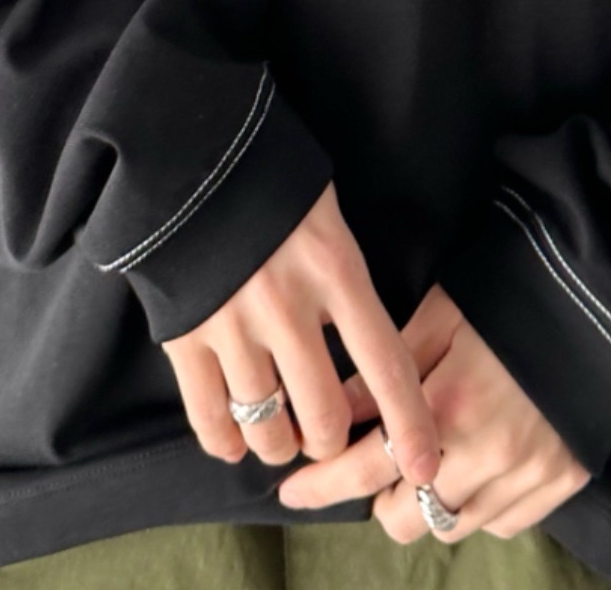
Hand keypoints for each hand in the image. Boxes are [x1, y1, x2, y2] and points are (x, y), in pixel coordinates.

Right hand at [160, 181, 442, 489]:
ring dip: (279, 444)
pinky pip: (208, 416)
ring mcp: (232, 325)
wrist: (192, 145)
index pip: (386, 364)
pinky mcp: (183, 334)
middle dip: (330, 441)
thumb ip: (345, 283)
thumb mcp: (329, 218)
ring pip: (266, 426)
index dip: (408, 423)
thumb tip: (367, 348)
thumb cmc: (272, 177)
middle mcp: (287, 307)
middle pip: (322, 415)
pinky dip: (225, 441)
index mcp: (336, 272)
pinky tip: (234, 440)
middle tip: (325, 433)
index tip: (426, 466)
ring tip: (281, 437)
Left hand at [275, 281, 590, 542]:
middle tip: (377, 459)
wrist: (602, 301)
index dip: (322, 483)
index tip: (292, 490)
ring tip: (430, 457)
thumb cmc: (510, 296)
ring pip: (450, 527)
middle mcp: (485, 457)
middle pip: (404, 519)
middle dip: (380, 496)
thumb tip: (332, 409)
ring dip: (428, 502)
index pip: (365, 468)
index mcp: (449, 408)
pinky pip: (499, 523)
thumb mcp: (440, 315)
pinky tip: (475, 464)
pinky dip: (477, 504)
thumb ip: (384, 370)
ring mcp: (526, 478)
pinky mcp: (559, 486)